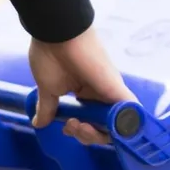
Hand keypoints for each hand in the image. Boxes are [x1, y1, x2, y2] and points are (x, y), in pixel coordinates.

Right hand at [30, 27, 132, 145]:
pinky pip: (131, 112)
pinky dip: (127, 126)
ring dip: (96, 135)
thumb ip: (47, 108)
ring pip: (115, 126)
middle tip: (70, 126)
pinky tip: (116, 133)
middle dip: (87, 136)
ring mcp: (110, 92)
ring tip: (76, 124)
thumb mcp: (47, 89)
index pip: (90, 122)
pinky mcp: (117, 89)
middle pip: (103, 128)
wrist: (56, 34)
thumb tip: (38, 123)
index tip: (66, 127)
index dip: (81, 132)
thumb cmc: (50, 56)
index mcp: (85, 94)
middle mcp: (100, 94)